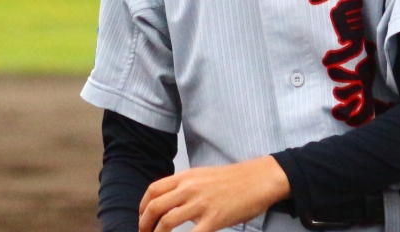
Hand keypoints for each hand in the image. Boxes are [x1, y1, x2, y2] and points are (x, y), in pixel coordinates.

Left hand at [139, 156, 289, 231]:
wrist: (258, 180)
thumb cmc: (233, 180)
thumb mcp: (203, 175)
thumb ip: (185, 187)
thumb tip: (171, 202)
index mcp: (186, 177)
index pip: (153, 190)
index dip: (142, 206)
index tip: (142, 218)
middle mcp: (189, 188)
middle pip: (155, 206)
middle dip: (144, 223)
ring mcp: (201, 204)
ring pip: (167, 222)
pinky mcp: (214, 219)